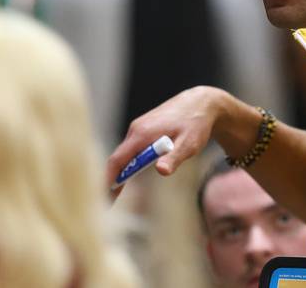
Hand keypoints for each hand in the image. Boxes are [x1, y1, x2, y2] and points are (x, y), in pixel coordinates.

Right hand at [106, 85, 227, 197]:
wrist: (202, 102)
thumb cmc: (196, 124)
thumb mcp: (189, 144)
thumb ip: (174, 158)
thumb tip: (161, 171)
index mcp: (142, 133)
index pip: (117, 159)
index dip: (108, 179)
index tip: (103, 198)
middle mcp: (136, 129)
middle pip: (118, 158)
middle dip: (112, 179)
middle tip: (109, 202)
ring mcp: (139, 126)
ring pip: (125, 152)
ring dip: (121, 171)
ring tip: (116, 193)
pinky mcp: (145, 127)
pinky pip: (132, 147)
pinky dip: (129, 162)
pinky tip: (131, 174)